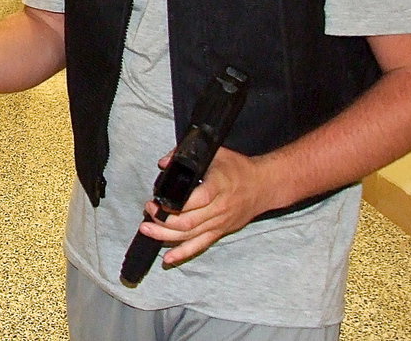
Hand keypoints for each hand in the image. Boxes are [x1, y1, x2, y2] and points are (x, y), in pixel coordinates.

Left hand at [139, 146, 275, 266]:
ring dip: (166, 236)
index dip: (175, 205)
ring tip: (147, 230)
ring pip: (191, 235)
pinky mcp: (220, 232)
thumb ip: (186, 156)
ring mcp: (219, 222)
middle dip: (163, 220)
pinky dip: (183, 253)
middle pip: (189, 222)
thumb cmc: (238, 168)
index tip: (156, 201)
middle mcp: (219, 207)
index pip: (197, 200)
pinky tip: (168, 258)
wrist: (263, 186)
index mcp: (218, 185)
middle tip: (148, 211)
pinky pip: (200, 245)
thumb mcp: (214, 153)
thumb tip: (164, 163)